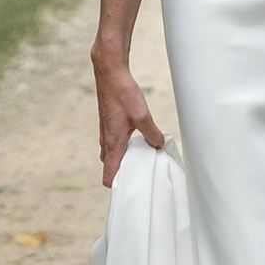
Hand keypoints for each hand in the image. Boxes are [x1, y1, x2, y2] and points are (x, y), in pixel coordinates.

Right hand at [93, 43, 165, 182]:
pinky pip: (114, 144)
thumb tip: (159, 145)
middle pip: (110, 168)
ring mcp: (106, 132)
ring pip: (112, 155)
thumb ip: (152, 133)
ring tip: (141, 159)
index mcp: (113, 144)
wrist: (110, 74)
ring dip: (123, 160)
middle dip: (122, 174)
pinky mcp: (108, 124)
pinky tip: (137, 141)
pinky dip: (123, 148)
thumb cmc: (122, 94)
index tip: (130, 190)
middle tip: (140, 175)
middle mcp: (106, 141)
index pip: (108, 176)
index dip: (117, 186)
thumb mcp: (142, 115)